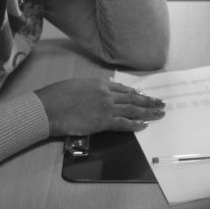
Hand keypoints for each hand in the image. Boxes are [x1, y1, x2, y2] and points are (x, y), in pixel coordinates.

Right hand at [34, 78, 164, 135]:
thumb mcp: (76, 85)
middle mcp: (106, 93)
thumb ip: (90, 88)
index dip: (136, 93)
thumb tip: (99, 90)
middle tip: (160, 103)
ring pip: (132, 110)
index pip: (123, 88)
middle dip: (148, 101)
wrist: (49, 108)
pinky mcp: (103, 122)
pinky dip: (135, 125)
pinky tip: (144, 125)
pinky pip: (124, 124)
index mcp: (98, 83)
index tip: (144, 95)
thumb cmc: (56, 96)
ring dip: (148, 112)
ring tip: (159, 113)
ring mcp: (106, 107)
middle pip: (132, 98)